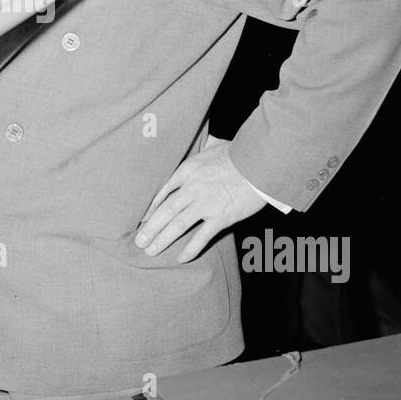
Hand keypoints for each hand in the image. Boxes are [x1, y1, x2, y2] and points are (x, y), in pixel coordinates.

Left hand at [134, 139, 265, 261]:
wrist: (261, 162)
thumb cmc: (240, 153)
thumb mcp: (215, 145)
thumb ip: (204, 147)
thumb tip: (204, 140)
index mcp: (187, 171)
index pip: (162, 192)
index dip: (149, 208)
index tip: (141, 220)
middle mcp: (192, 188)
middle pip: (165, 211)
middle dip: (150, 228)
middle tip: (139, 241)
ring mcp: (206, 204)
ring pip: (178, 225)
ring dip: (162, 239)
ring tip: (150, 251)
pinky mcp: (221, 217)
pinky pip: (202, 237)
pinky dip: (190, 249)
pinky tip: (181, 259)